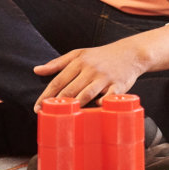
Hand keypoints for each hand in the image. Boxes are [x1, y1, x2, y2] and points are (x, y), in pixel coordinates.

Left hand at [32, 41, 146, 112]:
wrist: (131, 52)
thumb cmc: (102, 56)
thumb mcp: (80, 54)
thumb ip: (58, 63)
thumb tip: (37, 70)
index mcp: (80, 62)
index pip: (58, 81)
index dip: (46, 95)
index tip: (38, 107)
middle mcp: (91, 69)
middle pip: (70, 89)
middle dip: (58, 104)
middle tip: (49, 115)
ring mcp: (105, 77)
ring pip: (86, 94)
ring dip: (75, 106)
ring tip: (67, 116)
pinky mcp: (119, 85)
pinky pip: (109, 96)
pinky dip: (102, 103)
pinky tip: (95, 108)